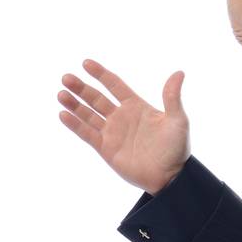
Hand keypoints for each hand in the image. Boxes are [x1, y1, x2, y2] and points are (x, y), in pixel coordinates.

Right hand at [57, 61, 190, 192]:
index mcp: (136, 106)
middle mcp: (121, 117)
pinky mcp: (106, 149)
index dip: (100, 74)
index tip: (86, 63)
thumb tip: (179, 73)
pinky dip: (75, 125)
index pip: (114, 85)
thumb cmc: (176, 149)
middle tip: (66, 78)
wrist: (170, 177)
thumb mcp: (178, 120)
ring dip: (74, 104)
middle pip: (96, 98)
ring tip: (61, 94)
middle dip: (81, 88)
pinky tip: (63, 114)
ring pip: (88, 114)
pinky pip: (87, 134)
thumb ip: (172, 97)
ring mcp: (112, 133)